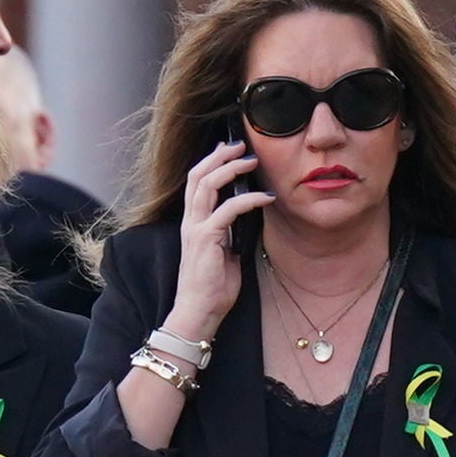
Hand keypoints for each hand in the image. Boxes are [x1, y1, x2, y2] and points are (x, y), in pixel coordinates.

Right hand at [167, 137, 271, 341]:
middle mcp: (190, 221)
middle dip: (219, 156)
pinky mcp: (206, 239)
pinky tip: (265, 198)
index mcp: (193, 223)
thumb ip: (231, 232)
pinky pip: (228, 210)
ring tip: (251, 161)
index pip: (196, 183)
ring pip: (207, 185)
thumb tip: (248, 218)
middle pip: (198, 175)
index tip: (228, 149)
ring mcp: (196, 229)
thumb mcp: (225, 252)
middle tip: (241, 145)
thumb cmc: (213, 287)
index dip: (211, 162)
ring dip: (230, 169)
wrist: (199, 311)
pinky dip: (248, 200)